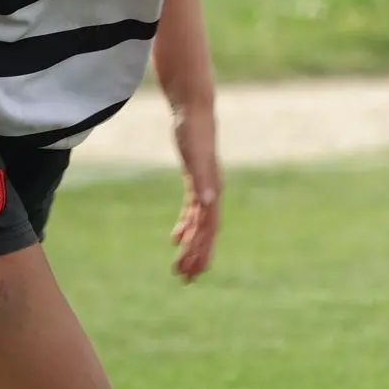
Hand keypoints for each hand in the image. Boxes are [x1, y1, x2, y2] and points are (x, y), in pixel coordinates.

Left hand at [170, 102, 220, 282]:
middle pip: (206, 231)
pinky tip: (176, 238)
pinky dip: (185, 226)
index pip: (209, 229)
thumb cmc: (194, 131)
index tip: (191, 271)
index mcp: (212, 190)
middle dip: (197, 256)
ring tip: (180, 266)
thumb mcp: (196, 156)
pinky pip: (192, 211)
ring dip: (191, 245)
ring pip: (199, 224)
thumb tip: (209, 203)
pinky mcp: (194, 179)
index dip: (201, 250)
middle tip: (184, 279)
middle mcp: (211, 192)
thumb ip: (203, 179)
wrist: (193, 109)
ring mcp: (204, 186)